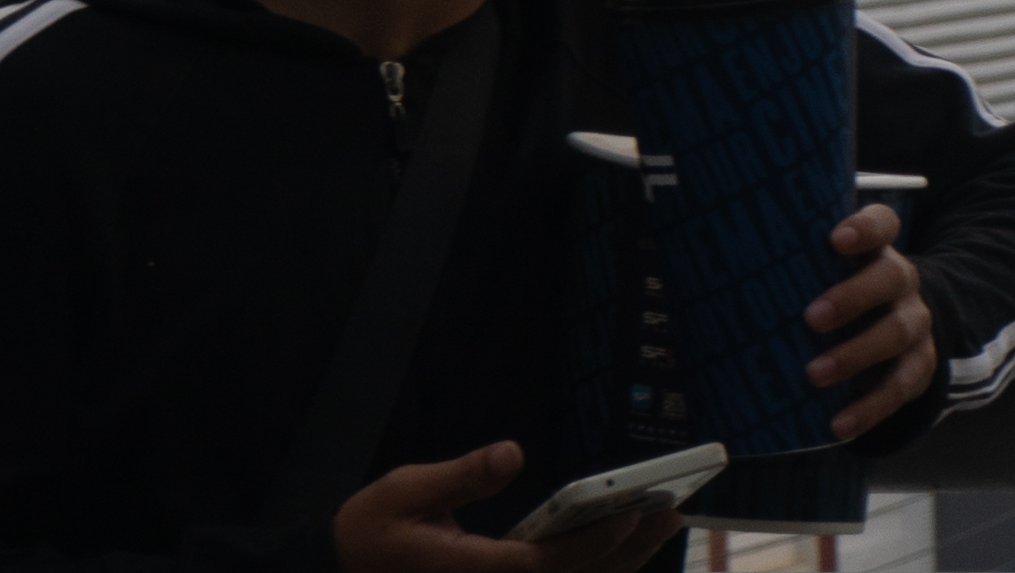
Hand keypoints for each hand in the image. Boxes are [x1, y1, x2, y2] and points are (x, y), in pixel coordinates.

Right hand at [330, 444, 686, 572]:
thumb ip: (461, 476)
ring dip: (619, 562)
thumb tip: (511, 452)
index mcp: (470, 572)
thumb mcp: (406, 491)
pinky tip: (622, 546)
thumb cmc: (373, 528)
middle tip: (670, 513)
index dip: (590, 544)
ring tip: (661, 525)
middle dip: (625, 551)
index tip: (630, 515)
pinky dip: (594, 568)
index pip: (543, 565)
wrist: (343, 569)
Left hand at [803, 200, 938, 440]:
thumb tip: (707, 284)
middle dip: (853, 297)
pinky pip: (900, 388)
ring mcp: (914, 323)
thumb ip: (788, 273)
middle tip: (812, 318)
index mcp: (876, 250)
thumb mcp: (820, 278)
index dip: (865, 228)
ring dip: (855, 355)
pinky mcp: (919, 367)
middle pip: (891, 277)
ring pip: (897, 332)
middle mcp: (901, 281)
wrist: (893, 335)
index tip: (834, 240)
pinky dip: (869, 408)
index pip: (882, 223)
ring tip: (814, 375)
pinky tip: (839, 424)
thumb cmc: (838, 297)